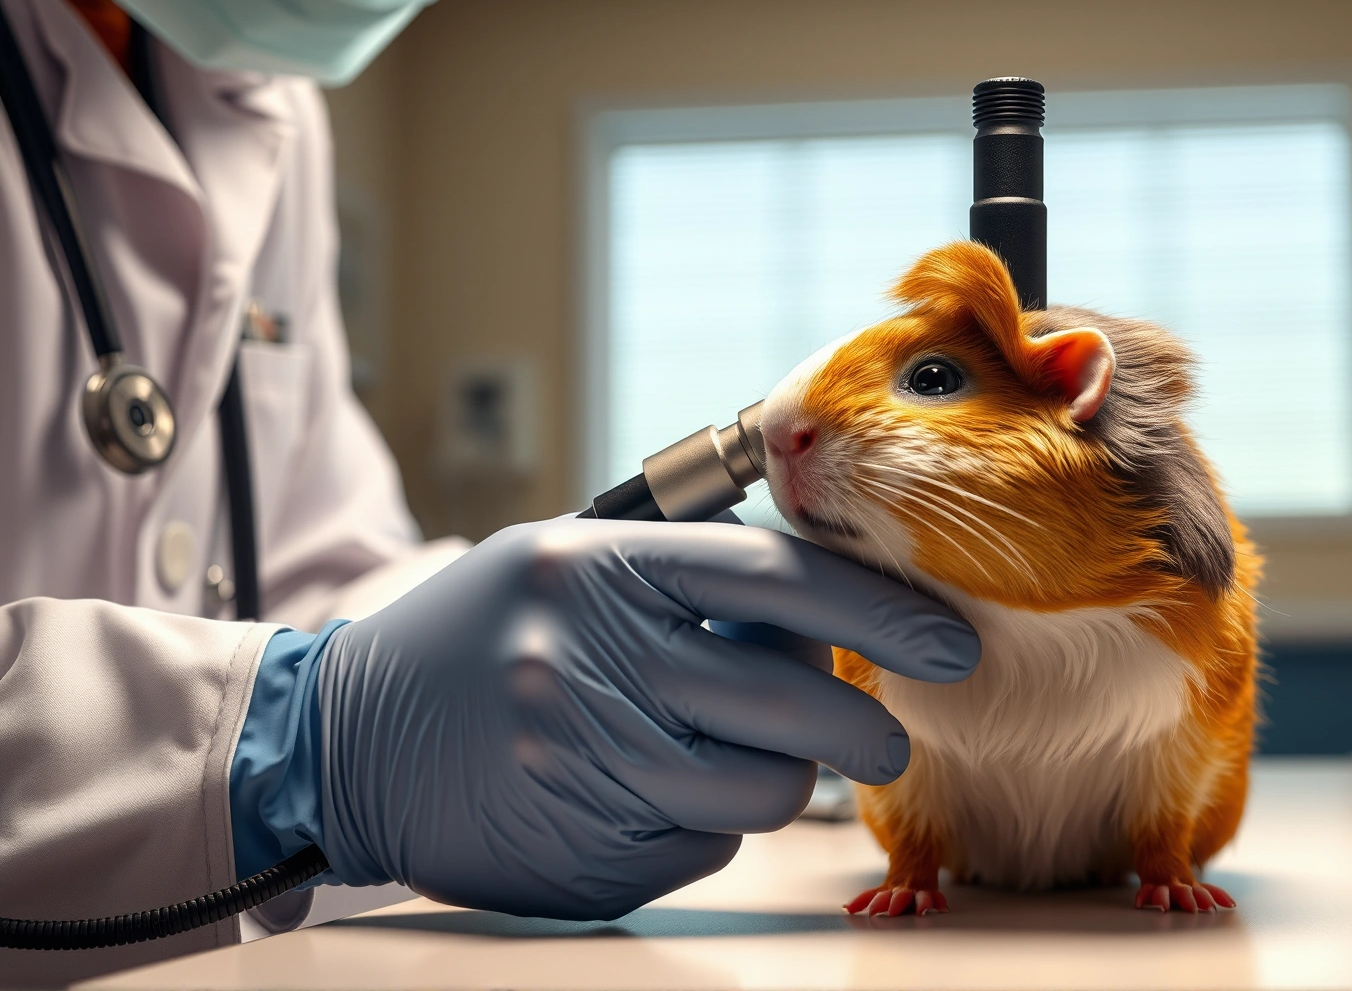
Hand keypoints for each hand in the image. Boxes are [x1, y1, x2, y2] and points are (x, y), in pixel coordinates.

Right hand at [291, 518, 976, 919]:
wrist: (338, 740)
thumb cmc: (479, 634)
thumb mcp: (571, 563)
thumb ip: (692, 573)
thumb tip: (828, 610)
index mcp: (598, 572)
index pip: (779, 581)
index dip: (881, 613)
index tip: (951, 639)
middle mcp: (590, 664)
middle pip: (791, 707)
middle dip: (864, 730)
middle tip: (881, 738)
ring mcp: (581, 765)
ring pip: (762, 792)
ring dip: (780, 782)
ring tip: (738, 759)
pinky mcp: (578, 850)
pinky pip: (702, 848)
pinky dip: (702, 825)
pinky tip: (649, 794)